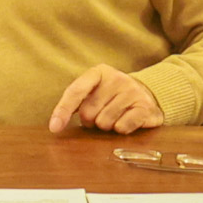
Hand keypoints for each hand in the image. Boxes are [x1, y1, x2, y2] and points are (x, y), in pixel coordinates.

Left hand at [48, 65, 164, 133]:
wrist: (147, 94)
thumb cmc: (113, 96)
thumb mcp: (95, 91)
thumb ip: (77, 102)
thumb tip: (55, 125)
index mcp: (99, 72)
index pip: (76, 91)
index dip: (63, 110)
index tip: (54, 128)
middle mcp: (116, 78)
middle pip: (89, 113)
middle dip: (91, 121)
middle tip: (101, 115)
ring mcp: (132, 91)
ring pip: (105, 122)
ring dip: (107, 127)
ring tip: (115, 117)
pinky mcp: (145, 107)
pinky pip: (122, 128)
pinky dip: (121, 130)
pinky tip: (126, 121)